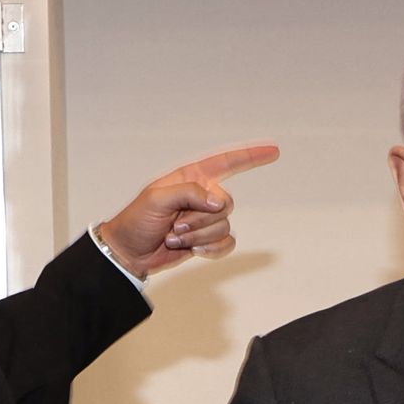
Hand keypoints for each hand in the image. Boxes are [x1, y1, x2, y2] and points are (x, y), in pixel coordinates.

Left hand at [97, 144, 280, 278]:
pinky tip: (193, 251)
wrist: (130, 252)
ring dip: (198, 236)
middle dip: (200, 219)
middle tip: (174, 225)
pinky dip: (210, 250)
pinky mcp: (207, 240)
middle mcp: (202, 196)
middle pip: (226, 204)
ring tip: (175, 237)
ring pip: (224, 226)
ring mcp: (205, 219)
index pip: (226, 162)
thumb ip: (189, 193)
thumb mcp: (156, 199)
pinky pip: (226, 243)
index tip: (273, 151)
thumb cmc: (136, 221)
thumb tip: (218, 202)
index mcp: (191, 178)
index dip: (250, 156)